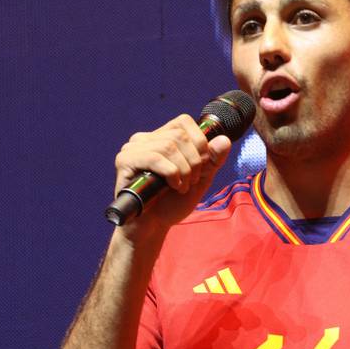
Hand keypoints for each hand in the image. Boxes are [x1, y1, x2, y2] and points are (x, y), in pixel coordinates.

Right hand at [113, 114, 231, 243]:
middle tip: (191, 181)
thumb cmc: (173, 202)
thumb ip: (213, 159)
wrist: (153, 227)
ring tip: (181, 187)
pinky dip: (171, 173)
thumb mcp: (201, 178)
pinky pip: (155, 158)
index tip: (201, 166)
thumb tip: (225, 139)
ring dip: (183, 170)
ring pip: (169, 146)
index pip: (184, 121)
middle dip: (194, 161)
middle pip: (179, 134)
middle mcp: (145, 139)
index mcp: (161, 137)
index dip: (199, 142)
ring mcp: (132, 148)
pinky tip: (173, 186)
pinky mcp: (124, 161)